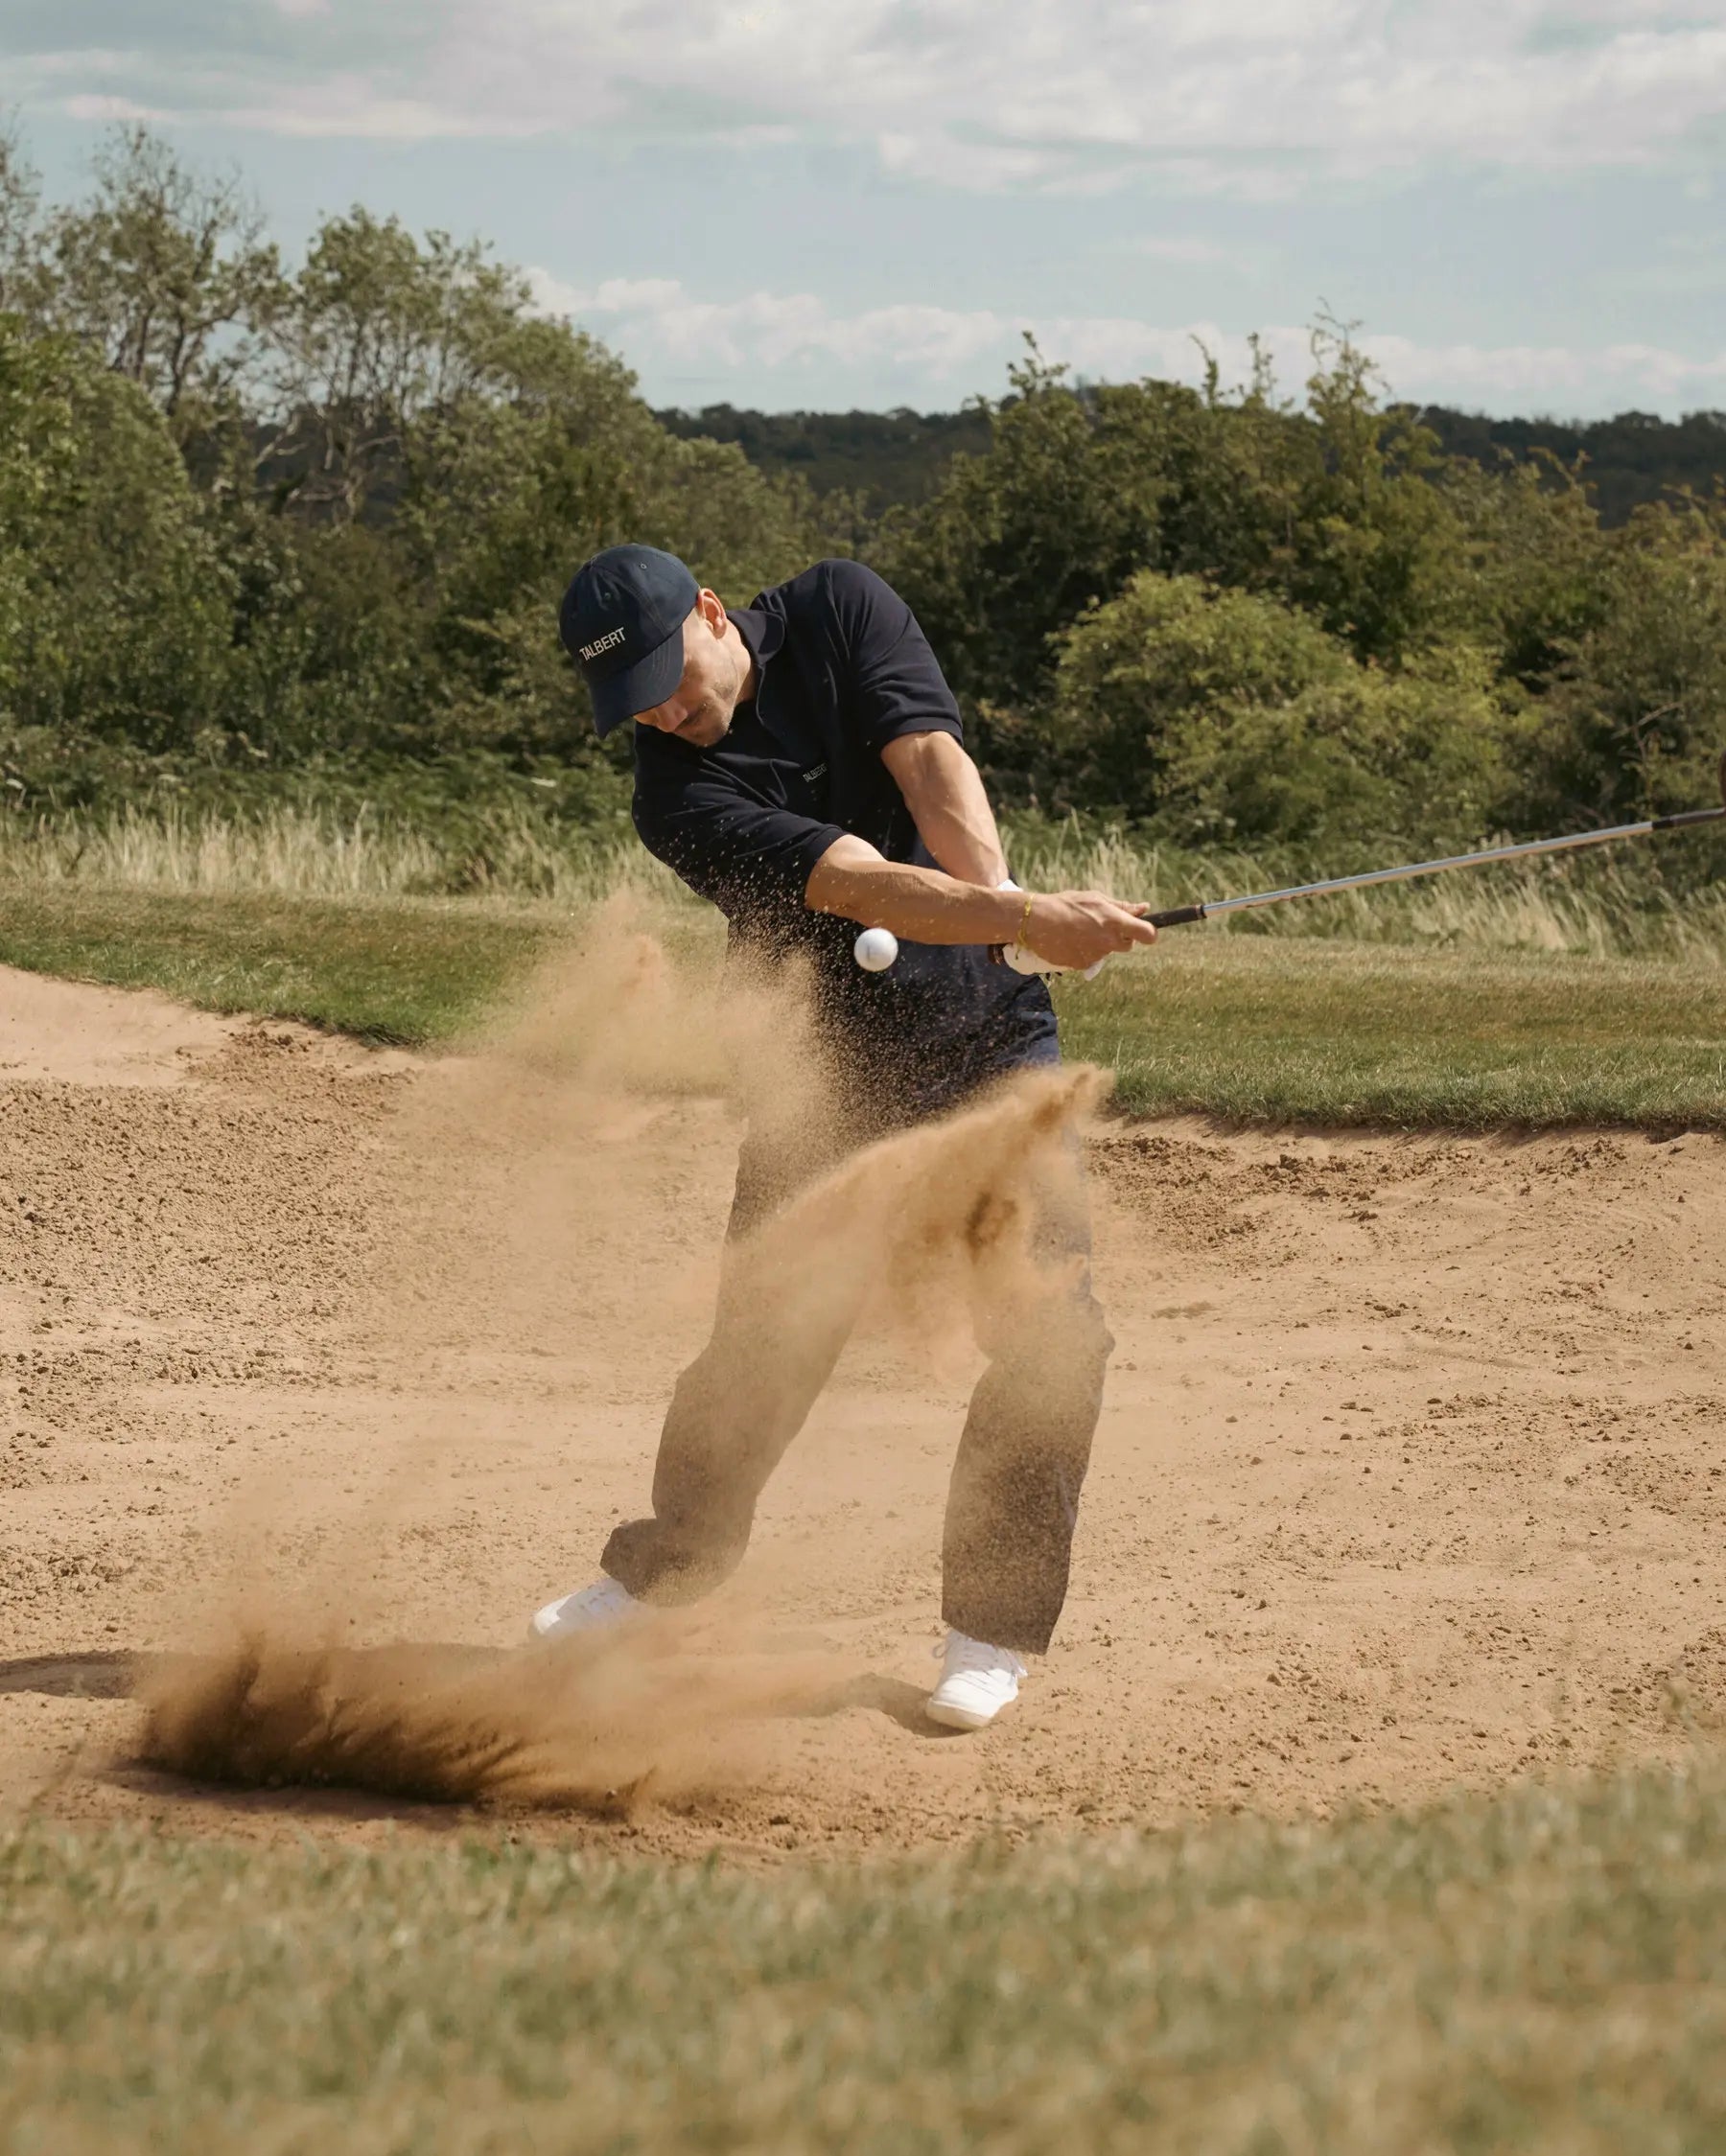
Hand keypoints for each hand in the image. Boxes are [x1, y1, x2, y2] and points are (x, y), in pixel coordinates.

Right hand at [1021, 892, 1157, 970]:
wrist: (1036, 921)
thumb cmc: (1066, 904)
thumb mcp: (1095, 899)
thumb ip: (1121, 906)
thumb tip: (1144, 909)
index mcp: (1114, 921)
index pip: (1147, 934)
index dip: (1149, 933)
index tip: (1144, 932)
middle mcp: (1108, 941)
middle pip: (1127, 945)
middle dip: (1119, 937)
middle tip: (1101, 925)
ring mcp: (1095, 955)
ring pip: (1107, 951)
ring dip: (1099, 943)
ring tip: (1079, 930)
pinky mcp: (1082, 965)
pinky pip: (1091, 959)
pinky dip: (1085, 952)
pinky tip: (1071, 940)